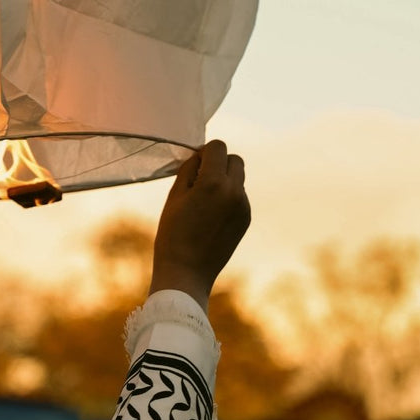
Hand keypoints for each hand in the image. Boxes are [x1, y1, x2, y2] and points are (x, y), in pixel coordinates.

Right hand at [149, 139, 250, 309]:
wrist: (187, 273)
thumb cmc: (173, 233)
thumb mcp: (175, 196)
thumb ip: (190, 170)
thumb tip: (200, 156)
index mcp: (214, 183)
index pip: (218, 147)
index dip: (204, 152)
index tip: (194, 165)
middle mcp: (234, 192)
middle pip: (235, 159)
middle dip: (219, 162)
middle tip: (200, 179)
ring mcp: (244, 207)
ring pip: (238, 178)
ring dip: (224, 180)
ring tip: (203, 201)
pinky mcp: (246, 219)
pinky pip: (239, 196)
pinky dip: (228, 197)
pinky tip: (210, 216)